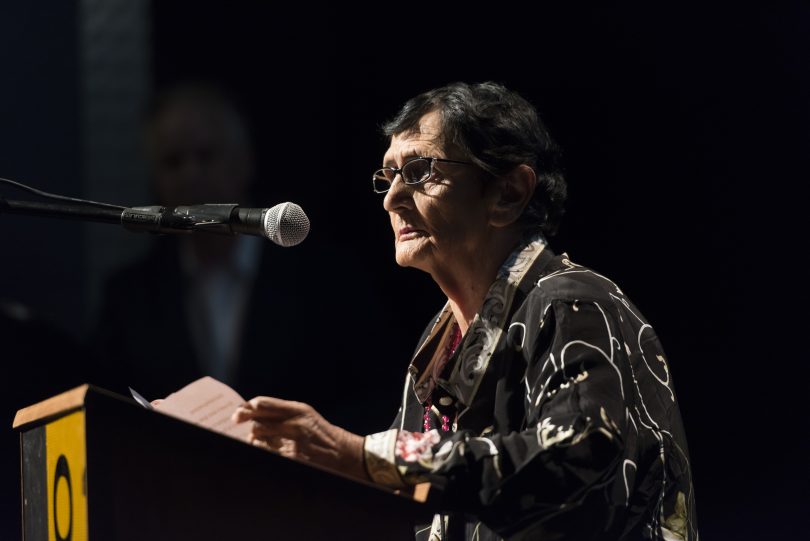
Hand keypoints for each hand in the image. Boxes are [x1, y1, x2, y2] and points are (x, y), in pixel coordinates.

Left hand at [231, 397, 368, 481]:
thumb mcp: (304, 415)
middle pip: (258, 421)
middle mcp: (295, 423)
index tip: (239, 411)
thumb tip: (252, 412)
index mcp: (297, 410)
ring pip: (259, 439)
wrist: (341, 451)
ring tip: (253, 438)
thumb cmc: (317, 431)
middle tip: (235, 421)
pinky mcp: (294, 458)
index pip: (264, 404)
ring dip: (252, 439)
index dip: (247, 407)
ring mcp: (294, 442)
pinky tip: (262, 451)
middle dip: (244, 421)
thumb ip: (282, 412)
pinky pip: (267, 454)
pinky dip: (261, 452)